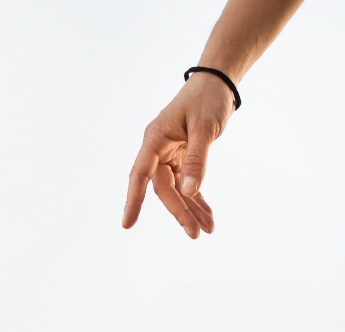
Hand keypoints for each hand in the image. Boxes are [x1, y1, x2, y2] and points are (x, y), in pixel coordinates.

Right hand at [122, 75, 231, 238]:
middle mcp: (158, 148)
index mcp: (155, 138)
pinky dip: (198, 200)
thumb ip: (196, 160)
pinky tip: (207, 216)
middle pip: (163, 188)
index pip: (141, 174)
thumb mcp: (204, 128)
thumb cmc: (207, 99)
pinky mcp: (182, 158)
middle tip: (195, 234)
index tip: (127, 224)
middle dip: (179, 211)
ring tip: (208, 230)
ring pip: (176, 190)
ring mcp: (169, 154)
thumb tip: (188, 191)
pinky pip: (187, 184)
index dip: (133, 200)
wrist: (217, 84)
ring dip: (191, 210)